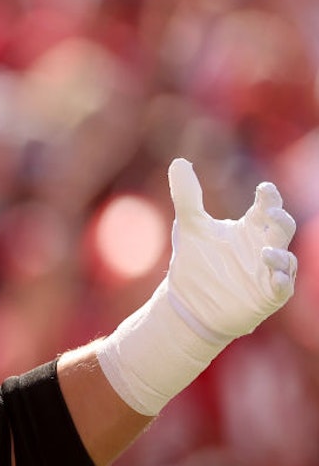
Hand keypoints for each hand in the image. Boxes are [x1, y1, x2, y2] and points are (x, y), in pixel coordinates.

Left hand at [164, 158, 296, 341]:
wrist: (188, 303)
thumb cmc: (196, 263)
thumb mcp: (190, 227)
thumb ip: (186, 196)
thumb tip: (178, 161)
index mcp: (250, 228)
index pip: (266, 206)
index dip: (269, 197)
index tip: (264, 189)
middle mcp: (264, 247)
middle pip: (283, 228)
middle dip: (281, 219)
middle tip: (269, 213)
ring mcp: (268, 272)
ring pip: (287, 259)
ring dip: (280, 255)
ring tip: (264, 253)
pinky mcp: (268, 295)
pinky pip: (283, 287)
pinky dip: (281, 281)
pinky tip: (274, 277)